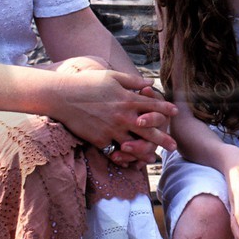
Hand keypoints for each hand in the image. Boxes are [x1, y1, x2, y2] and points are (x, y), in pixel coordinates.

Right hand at [45, 66, 175, 161]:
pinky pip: (114, 151)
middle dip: (163, 139)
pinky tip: (128, 161)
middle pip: (149, 130)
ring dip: (144, 152)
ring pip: (133, 145)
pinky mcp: (100, 140)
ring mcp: (112, 130)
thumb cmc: (87, 83)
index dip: (166, 109)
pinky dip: (121, 157)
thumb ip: (133, 81)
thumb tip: (151, 83)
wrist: (63, 96)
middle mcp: (123, 116)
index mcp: (127, 99)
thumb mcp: (112, 76)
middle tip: (173, 147)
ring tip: (152, 158)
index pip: (153, 105)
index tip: (175, 112)